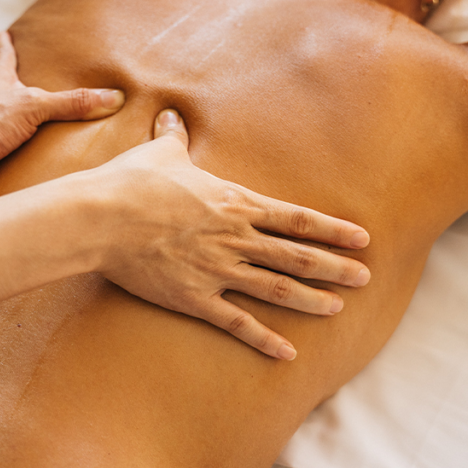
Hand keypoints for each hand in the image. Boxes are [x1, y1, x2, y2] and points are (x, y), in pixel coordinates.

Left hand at [0, 31, 124, 202]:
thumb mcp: (34, 107)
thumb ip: (72, 102)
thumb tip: (112, 97)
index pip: (2, 53)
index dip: (5, 43)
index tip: (6, 33)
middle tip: (11, 67)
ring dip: (2, 108)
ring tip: (19, 110)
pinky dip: (4, 141)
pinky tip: (16, 150)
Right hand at [94, 109, 370, 360]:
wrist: (102, 217)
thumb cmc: (132, 182)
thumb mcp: (161, 153)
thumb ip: (175, 137)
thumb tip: (172, 114)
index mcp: (234, 204)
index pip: (296, 219)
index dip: (332, 230)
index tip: (362, 239)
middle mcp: (235, 239)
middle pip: (297, 256)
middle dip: (334, 268)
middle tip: (365, 278)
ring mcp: (218, 271)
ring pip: (277, 289)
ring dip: (311, 300)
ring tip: (338, 309)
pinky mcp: (195, 298)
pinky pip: (237, 322)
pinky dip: (263, 339)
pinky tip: (287, 352)